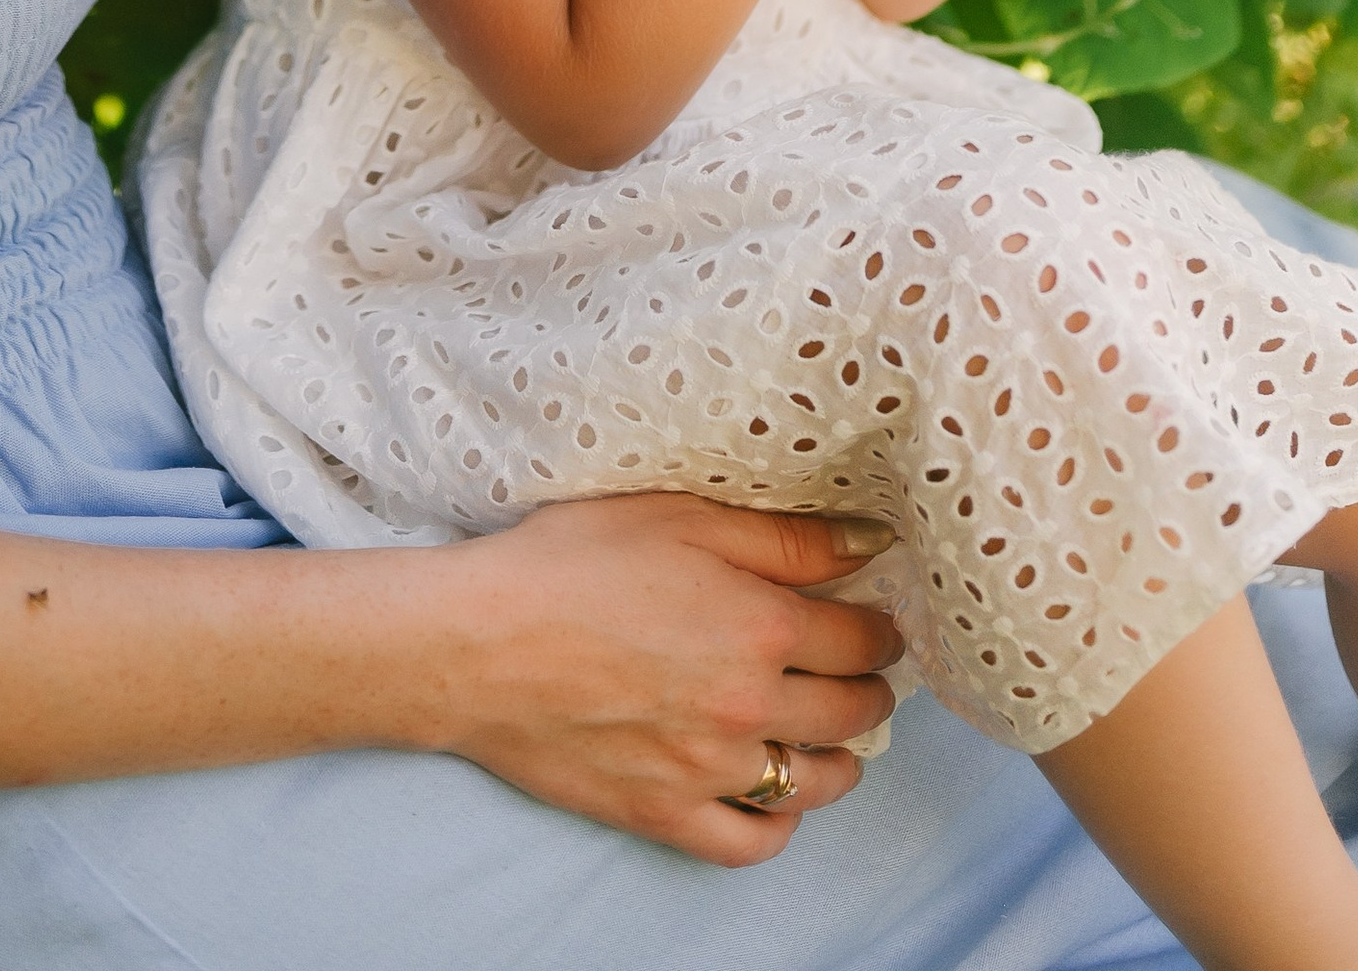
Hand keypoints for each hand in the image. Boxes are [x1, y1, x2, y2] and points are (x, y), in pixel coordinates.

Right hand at [401, 495, 902, 864]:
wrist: (479, 643)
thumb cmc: (570, 562)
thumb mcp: (677, 515)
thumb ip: (783, 535)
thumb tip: (870, 543)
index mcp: (760, 623)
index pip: (860, 638)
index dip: (879, 630)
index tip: (878, 624)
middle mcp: (750, 704)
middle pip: (850, 711)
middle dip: (870, 691)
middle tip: (865, 676)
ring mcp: (711, 769)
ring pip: (817, 782)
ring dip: (842, 760)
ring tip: (834, 738)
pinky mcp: (668, 815)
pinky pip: (754, 841)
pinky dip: (781, 823)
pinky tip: (777, 795)